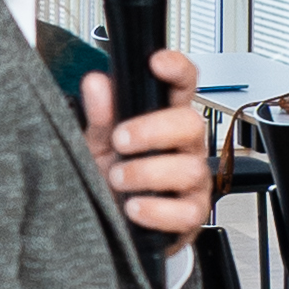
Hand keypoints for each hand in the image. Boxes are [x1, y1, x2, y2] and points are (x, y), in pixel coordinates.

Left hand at [83, 45, 217, 241]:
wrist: (110, 225)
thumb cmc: (110, 178)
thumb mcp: (99, 144)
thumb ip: (99, 115)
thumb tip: (96, 83)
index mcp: (166, 120)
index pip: (184, 85)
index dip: (177, 69)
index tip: (156, 63)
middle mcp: (186, 147)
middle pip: (192, 123)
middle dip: (153, 130)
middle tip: (120, 140)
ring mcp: (192, 182)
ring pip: (190, 169)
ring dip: (147, 173)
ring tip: (118, 179)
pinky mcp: (191, 215)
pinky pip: (186, 212)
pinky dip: (156, 210)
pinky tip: (133, 207)